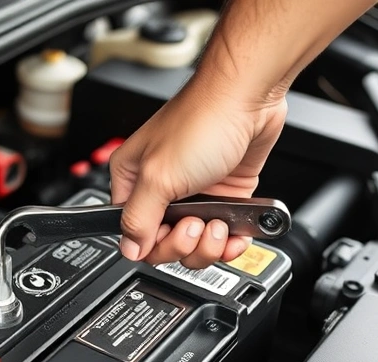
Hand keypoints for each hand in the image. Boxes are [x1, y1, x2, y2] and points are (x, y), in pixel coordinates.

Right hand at [109, 81, 287, 268]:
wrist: (248, 98)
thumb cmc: (202, 120)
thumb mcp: (159, 176)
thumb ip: (138, 218)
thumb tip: (129, 248)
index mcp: (132, 180)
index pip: (132, 233)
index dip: (153, 244)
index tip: (171, 233)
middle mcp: (161, 188)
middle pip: (163, 243)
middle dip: (184, 244)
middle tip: (196, 224)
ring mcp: (193, 193)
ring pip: (194, 243)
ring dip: (209, 245)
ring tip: (218, 224)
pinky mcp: (223, 195)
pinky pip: (221, 234)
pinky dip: (230, 242)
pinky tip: (235, 233)